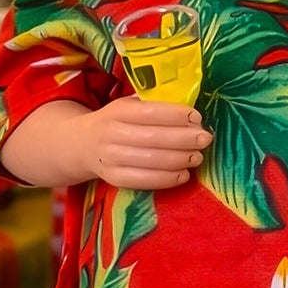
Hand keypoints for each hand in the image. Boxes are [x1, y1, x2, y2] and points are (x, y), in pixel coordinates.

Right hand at [65, 97, 211, 190]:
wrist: (81, 144)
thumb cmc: (117, 122)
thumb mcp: (128, 106)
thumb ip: (154, 107)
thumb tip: (191, 115)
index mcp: (117, 112)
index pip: (150, 112)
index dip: (176, 115)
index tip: (197, 117)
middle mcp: (111, 134)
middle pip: (154, 138)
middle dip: (185, 139)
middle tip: (205, 139)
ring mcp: (110, 158)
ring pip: (152, 160)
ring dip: (181, 159)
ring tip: (197, 157)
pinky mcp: (113, 178)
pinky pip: (144, 181)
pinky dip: (168, 179)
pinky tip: (184, 174)